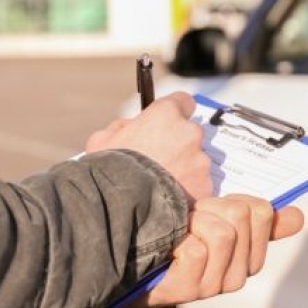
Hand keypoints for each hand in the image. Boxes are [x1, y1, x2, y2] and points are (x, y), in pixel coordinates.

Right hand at [85, 92, 211, 200]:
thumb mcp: (103, 139)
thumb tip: (131, 127)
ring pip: (196, 162)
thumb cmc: (109, 170)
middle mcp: (189, 133)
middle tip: (159, 163)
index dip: (175, 113)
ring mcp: (200, 161)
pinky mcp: (205, 186)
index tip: (168, 124)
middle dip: (178, 146)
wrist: (122, 206)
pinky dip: (188, 193)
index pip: (183, 102)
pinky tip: (168, 201)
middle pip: (190, 135)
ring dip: (184, 171)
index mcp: (166, 114)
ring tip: (160, 187)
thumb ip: (122, 127)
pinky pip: (199, 186)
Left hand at [124, 194, 304, 307]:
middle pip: (242, 216)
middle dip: (211, 207)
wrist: (128, 267)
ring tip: (178, 231)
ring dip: (193, 221)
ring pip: (222, 233)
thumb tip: (296, 216)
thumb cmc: (173, 240)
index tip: (212, 208)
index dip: (234, 200)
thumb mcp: (214, 223)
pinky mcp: (188, 289)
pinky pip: (197, 249)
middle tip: (189, 219)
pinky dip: (178, 240)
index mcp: (248, 257)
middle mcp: (236, 276)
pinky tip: (166, 247)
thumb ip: (255, 220)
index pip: (262, 212)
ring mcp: (213, 286)